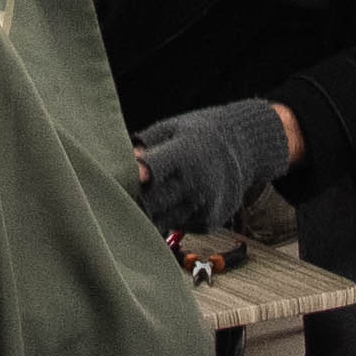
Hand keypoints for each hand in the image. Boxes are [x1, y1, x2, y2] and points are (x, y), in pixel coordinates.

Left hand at [127, 97, 295, 236]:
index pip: (152, 171)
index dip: (131, 177)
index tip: (114, 179)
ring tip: (134, 202)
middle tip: (111, 197)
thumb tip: (116, 162)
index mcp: (186, 154)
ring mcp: (203, 206)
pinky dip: (165, 219)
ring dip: (145, 214)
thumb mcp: (170, 129)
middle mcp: (197, 183)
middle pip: (150, 203)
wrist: (244, 150)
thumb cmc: (197, 136)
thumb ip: (144, 146)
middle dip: (129, 201)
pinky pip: (175, 226)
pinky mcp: (207, 223)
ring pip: (159, 220)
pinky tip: (166, 204)